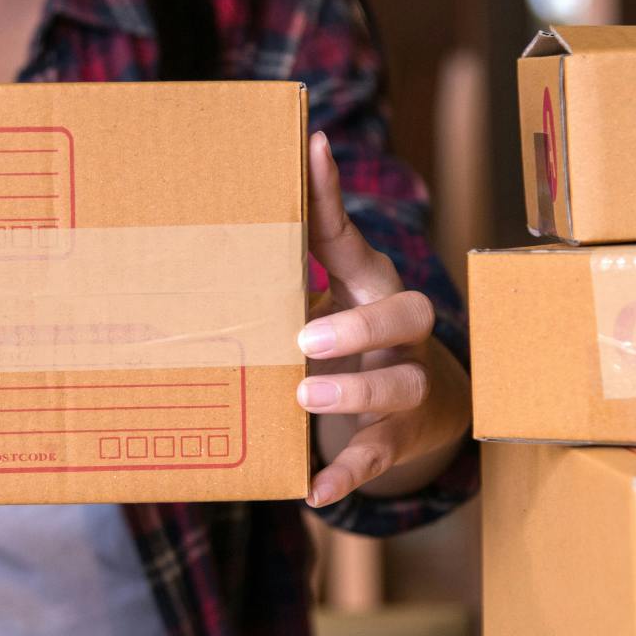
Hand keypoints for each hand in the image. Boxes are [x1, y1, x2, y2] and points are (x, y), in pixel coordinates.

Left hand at [298, 132, 471, 506]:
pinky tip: (314, 489)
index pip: (354, 237)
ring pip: (400, 386)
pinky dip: (348, 472)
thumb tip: (207, 222)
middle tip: (305, 337)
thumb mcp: (326, 297)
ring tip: (305, 396)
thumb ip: (284, 268)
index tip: (312, 146)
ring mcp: (406, 384)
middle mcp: (401, 331)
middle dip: (359, 325)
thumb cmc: (353, 338)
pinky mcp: (402, 435)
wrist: (427, 405)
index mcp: (372, 285)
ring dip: (355, 393)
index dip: (332, 195)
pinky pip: (380, 454)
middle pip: (406, 312)